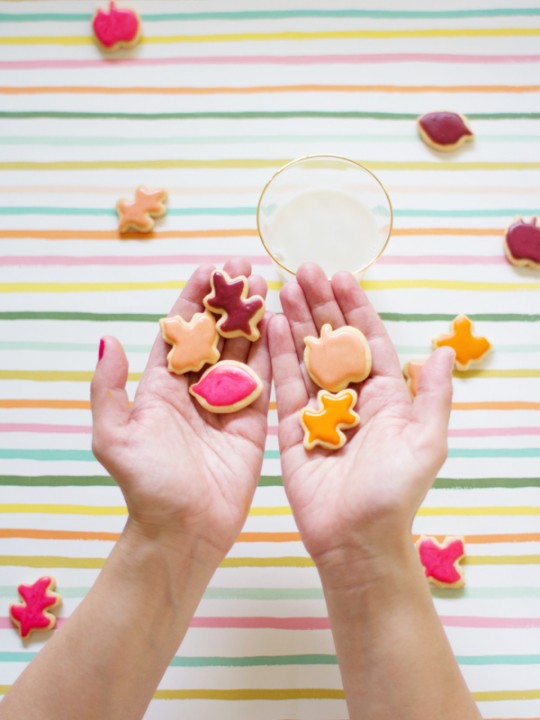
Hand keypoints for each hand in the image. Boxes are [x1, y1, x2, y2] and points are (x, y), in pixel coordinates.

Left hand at [91, 259, 271, 563]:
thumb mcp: (114, 437)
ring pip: (242, 351)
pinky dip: (271, 352)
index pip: (179, 332)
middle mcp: (195, 390)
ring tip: (265, 285)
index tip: (209, 269)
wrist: (184, 531)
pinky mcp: (253, 422)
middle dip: (228, 300)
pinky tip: (279, 324)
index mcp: (161, 387)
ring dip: (252, 318)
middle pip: (214, 334)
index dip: (193, 299)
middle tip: (245, 268)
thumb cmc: (146, 485)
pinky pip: (264, 381)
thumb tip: (106, 340)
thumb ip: (108, 389)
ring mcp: (227, 404)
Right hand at [268, 264, 454, 574]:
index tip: (341, 276)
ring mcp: (320, 410)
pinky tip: (272, 326)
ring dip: (295, 321)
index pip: (369, 340)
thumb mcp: (426, 442)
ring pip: (306, 356)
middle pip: (334, 340)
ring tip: (282, 288)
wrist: (355, 540)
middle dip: (320, 304)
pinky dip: (278, 355)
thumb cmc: (396, 494)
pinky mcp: (292, 427)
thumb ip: (434, 396)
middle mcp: (352, 397)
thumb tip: (443, 352)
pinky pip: (285, 385)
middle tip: (303, 270)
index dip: (356, 308)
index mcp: (387, 397)